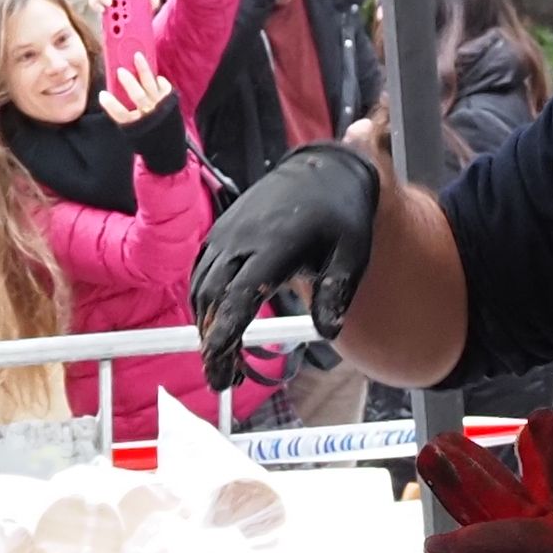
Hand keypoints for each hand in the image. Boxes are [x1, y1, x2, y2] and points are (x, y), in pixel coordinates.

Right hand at [102, 57, 175, 130]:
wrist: (168, 146)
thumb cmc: (144, 132)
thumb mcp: (130, 127)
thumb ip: (122, 111)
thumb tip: (113, 87)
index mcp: (134, 126)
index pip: (121, 116)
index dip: (111, 105)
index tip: (103, 94)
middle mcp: (149, 117)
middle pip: (138, 97)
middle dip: (129, 83)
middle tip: (120, 70)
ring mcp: (161, 109)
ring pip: (151, 87)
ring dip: (143, 70)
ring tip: (137, 56)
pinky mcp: (171, 104)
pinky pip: (165, 88)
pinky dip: (159, 80)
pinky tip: (154, 76)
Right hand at [191, 147, 380, 383]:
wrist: (323, 170)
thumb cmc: (342, 216)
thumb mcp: (353, 252)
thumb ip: (338, 291)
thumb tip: (329, 332)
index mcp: (277, 243)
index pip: (242, 291)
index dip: (226, 328)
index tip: (218, 359)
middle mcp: (243, 238)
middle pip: (213, 296)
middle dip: (212, 342)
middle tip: (222, 381)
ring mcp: (226, 233)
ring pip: (201, 287)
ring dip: (205, 327)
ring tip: (223, 363)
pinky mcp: (220, 233)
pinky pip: (200, 272)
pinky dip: (201, 303)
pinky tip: (213, 326)